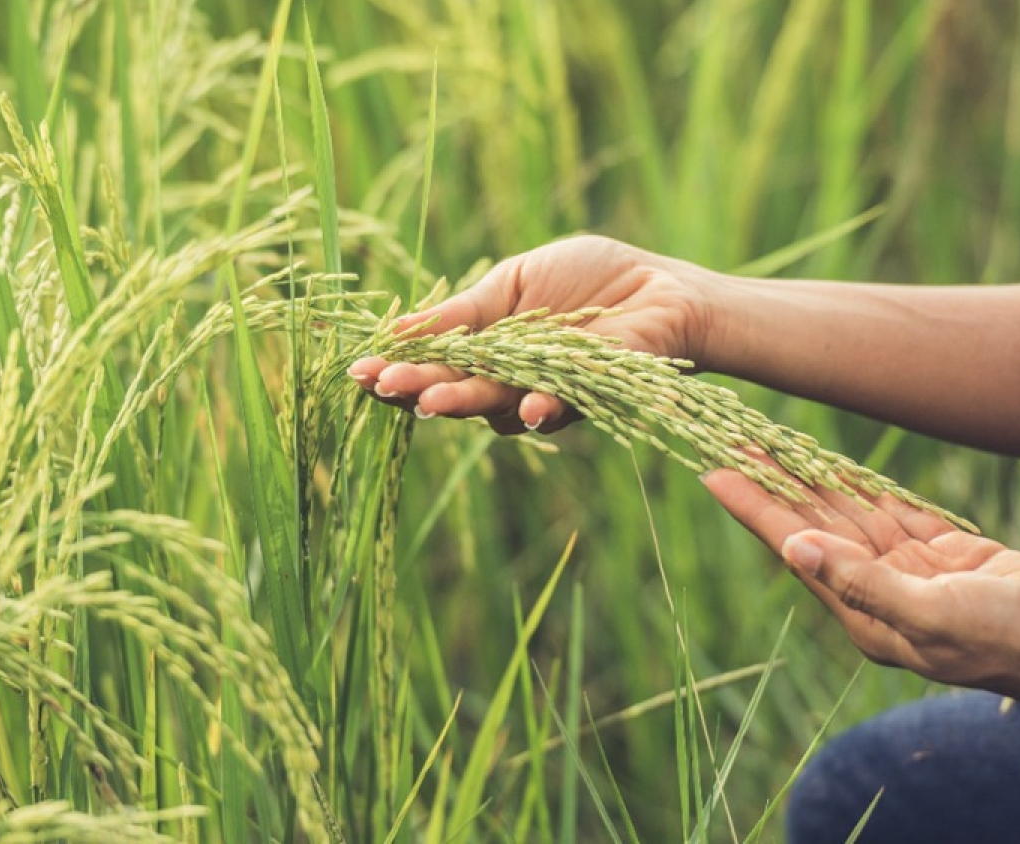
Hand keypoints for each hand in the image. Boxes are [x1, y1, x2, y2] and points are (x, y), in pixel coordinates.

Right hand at [348, 235, 716, 433]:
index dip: (397, 368)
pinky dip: (539, 407)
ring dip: (464, 401)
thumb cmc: (589, 277)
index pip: (431, 363)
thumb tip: (399, 329)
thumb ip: (465, 312)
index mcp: (485, 348)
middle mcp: (507, 380)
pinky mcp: (586, 398)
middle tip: (386, 387)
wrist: (660, 288)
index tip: (360, 370)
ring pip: (494, 406)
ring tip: (432, 399)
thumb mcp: (515, 281)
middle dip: (417, 389)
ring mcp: (542, 393)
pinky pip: (555, 408)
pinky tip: (525, 407)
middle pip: (453, 390)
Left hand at [701, 469, 1019, 699]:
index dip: (753, 507)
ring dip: (811, 479)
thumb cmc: (1014, 641)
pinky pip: (893, 513)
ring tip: (769, 442)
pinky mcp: (947, 557)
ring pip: (850, 515)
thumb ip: (862, 583)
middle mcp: (878, 592)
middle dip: (772, 483)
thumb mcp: (934, 614)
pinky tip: (833, 465)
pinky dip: (863, 486)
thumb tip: (795, 550)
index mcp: (864, 614)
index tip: (713, 470)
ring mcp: (912, 574)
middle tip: (731, 438)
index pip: (794, 548)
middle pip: (812, 526)